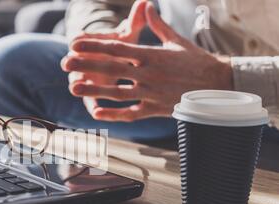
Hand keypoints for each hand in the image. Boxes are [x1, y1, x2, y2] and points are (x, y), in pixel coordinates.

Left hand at [62, 1, 233, 121]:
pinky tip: (96, 112)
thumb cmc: (196, 62)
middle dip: (86, 64)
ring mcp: (150, 92)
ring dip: (94, 90)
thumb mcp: (176, 41)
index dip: (94, 45)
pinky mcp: (155, 109)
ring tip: (73, 87)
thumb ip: (157, 25)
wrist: (219, 85)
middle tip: (64, 63)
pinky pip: (131, 113)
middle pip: (111, 68)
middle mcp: (148, 73)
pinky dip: (114, 113)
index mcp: (151, 54)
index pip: (117, 48)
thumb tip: (146, 5)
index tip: (75, 43)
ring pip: (117, 92)